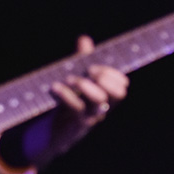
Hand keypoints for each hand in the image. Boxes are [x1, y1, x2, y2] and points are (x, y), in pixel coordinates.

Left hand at [43, 35, 128, 158]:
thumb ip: (81, 62)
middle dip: (104, 78)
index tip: (94, 67)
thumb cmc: (65, 105)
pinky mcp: (75, 125)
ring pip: (99, 101)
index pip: (121, 87)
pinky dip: (66, 95)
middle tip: (87, 71)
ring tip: (70, 79)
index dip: (112, 74)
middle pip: (117, 94)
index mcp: (105, 99)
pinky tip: (55, 87)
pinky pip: (77, 109)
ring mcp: (90, 118)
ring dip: (85, 85)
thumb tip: (84, 39)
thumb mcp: (74, 82)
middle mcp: (102, 109)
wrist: (51, 134)